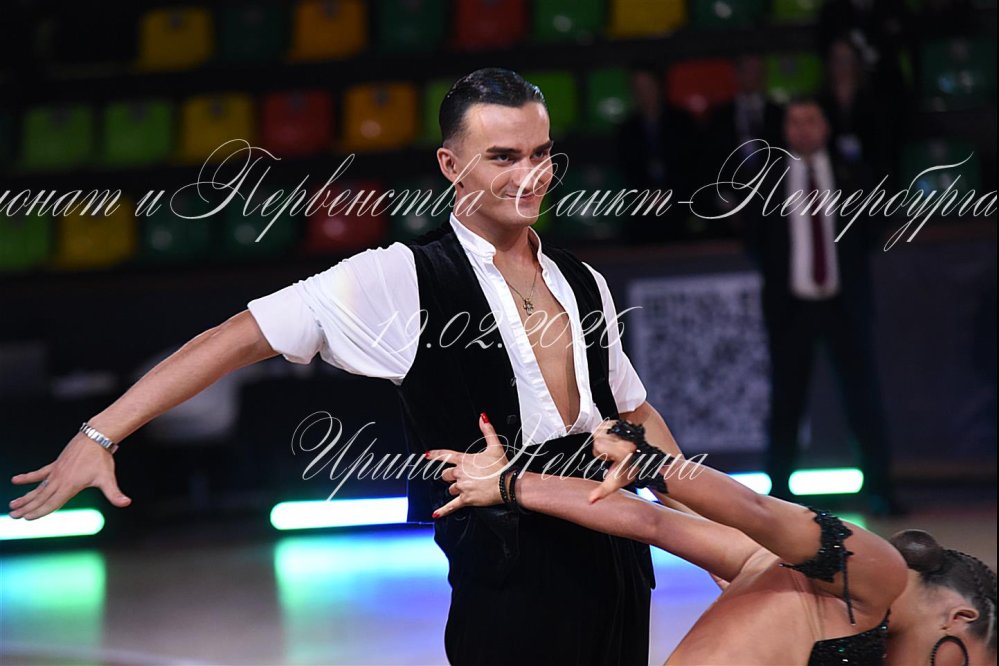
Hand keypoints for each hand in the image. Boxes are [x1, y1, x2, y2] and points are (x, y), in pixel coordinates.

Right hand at [9, 434, 131, 519]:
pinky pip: (39, 473)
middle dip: (27, 508)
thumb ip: (115, 494)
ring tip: (11, 506)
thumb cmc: (102, 459)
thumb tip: (126, 503)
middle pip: (41, 497)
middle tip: (13, 516)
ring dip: (24, 497)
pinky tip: (15, 480)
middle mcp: (60, 480)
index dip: (39, 512)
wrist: (96, 437)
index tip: (27, 518)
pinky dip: (27, 477)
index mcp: (70, 486)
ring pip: (37, 488)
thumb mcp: (108, 478)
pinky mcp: (55, 464)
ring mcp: (56, 472)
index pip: (52, 503)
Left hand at [426, 413, 510, 517]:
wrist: (507, 484)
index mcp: (464, 460)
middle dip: (451, 476)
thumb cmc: (502, 467)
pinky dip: (443, 510)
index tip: (427, 456)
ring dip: (456, 488)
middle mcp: (460, 473)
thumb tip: (483, 417)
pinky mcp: (466, 499)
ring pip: (451, 488)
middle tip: (461, 477)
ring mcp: (462, 486)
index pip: (445, 456)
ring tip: (467, 488)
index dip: (435, 455)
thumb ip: (487, 430)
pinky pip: (451, 505)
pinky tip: (436, 513)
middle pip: (446, 475)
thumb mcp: (495, 445)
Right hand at [588, 419, 640, 503]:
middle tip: (614, 455)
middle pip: (597, 439)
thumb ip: (602, 491)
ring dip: (605, 439)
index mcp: (623, 450)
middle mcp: (624, 436)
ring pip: (600, 431)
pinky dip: (607, 432)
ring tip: (616, 447)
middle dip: (602, 448)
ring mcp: (624, 427)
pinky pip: (605, 425)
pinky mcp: (622, 420)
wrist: (645, 459)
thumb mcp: (615, 482)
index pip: (597, 447)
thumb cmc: (630, 471)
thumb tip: (590, 501)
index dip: (602, 455)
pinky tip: (615, 439)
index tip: (613, 459)